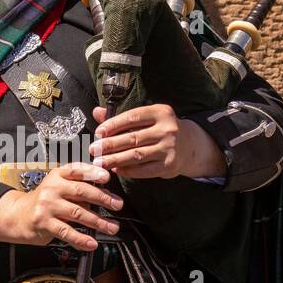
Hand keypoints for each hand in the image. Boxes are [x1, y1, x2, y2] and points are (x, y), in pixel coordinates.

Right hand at [0, 161, 122, 250]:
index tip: (107, 178)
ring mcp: (47, 205)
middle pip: (81, 191)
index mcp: (58, 175)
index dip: (93, 173)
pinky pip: (67, 232)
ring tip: (112, 227)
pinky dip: (81, 239)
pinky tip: (91, 243)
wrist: (17, 215)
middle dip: (102, 198)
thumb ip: (78, 188)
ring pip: (78, 213)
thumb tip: (106, 196)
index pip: (77, 170)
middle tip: (117, 205)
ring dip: (98, 222)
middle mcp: (52, 188)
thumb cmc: (43, 201)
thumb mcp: (58, 187)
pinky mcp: (44, 223)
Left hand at [90, 104, 225, 179]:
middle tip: (93, 150)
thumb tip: (97, 112)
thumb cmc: (160, 129)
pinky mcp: (169, 165)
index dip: (113, 125)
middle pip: (133, 138)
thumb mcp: (146, 118)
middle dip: (110, 145)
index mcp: (160, 112)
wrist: (189, 146)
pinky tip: (116, 170)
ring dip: (115, 160)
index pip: (133, 117)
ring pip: (137, 155)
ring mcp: (169, 148)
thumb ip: (121, 117)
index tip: (98, 133)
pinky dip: (128, 170)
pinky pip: (145, 170)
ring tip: (99, 162)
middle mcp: (167, 129)